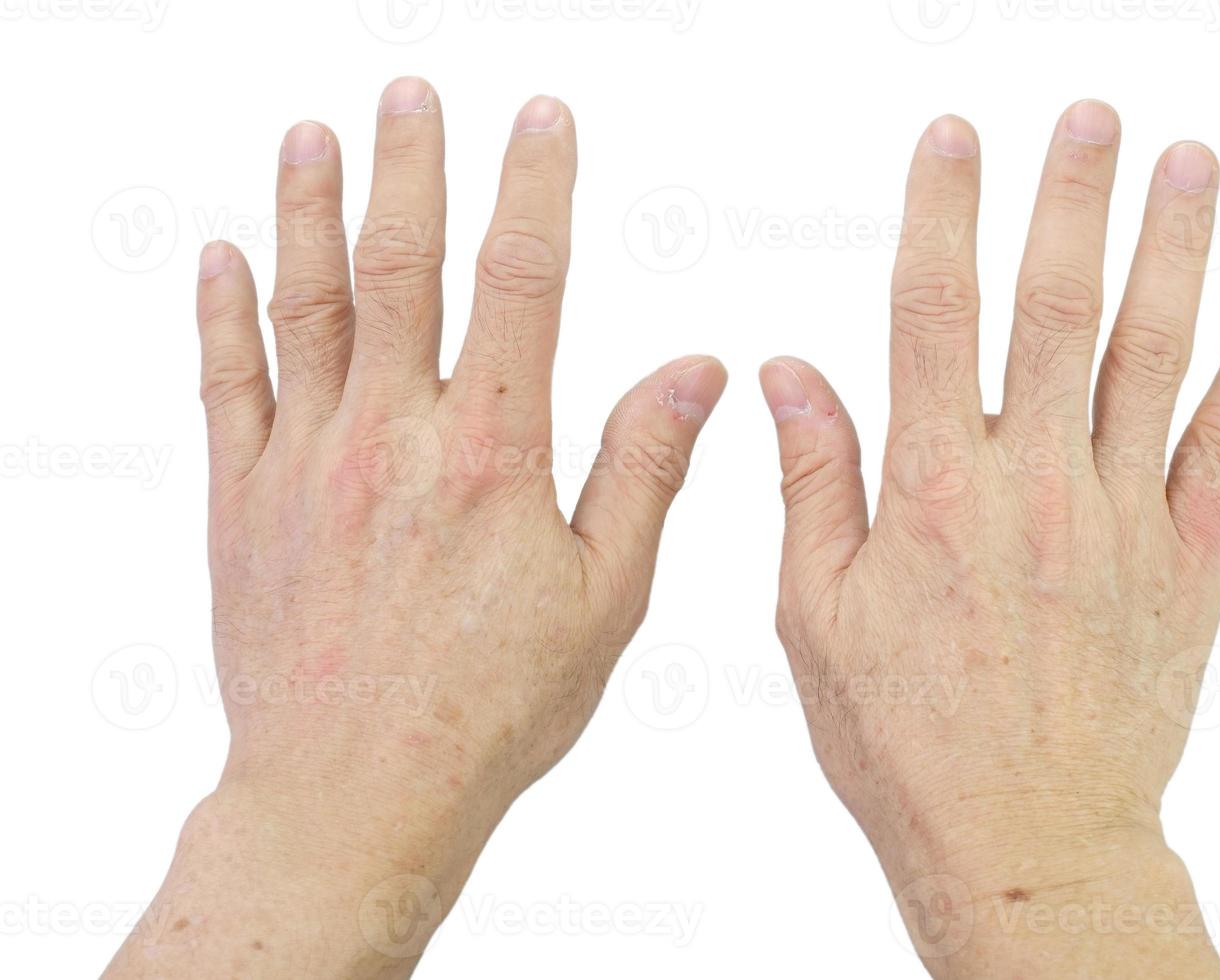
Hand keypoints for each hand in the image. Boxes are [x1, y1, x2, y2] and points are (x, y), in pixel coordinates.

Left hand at [106, 78, 724, 976]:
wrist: (356, 792)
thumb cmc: (493, 708)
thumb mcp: (605, 598)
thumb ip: (646, 468)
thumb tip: (698, 369)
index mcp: (494, 452)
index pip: (522, 281)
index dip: (535, 186)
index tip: (541, 118)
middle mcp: (394, 437)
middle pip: (399, 266)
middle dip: (411, 166)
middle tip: (412, 92)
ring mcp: (308, 461)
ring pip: (304, 304)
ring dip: (306, 208)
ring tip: (312, 133)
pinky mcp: (246, 500)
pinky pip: (226, 383)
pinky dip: (222, 312)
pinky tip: (221, 254)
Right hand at [759, 101, 1219, 976]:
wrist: (1023, 841)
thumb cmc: (905, 740)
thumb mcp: (816, 615)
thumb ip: (814, 480)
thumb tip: (790, 371)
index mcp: (930, 493)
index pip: (932, 316)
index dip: (943, 215)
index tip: (952, 140)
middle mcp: (1031, 486)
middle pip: (1057, 309)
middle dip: (1071, 199)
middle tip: (1090, 116)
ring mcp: (1120, 518)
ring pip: (1153, 355)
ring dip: (1172, 249)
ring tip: (1186, 161)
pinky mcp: (1189, 561)